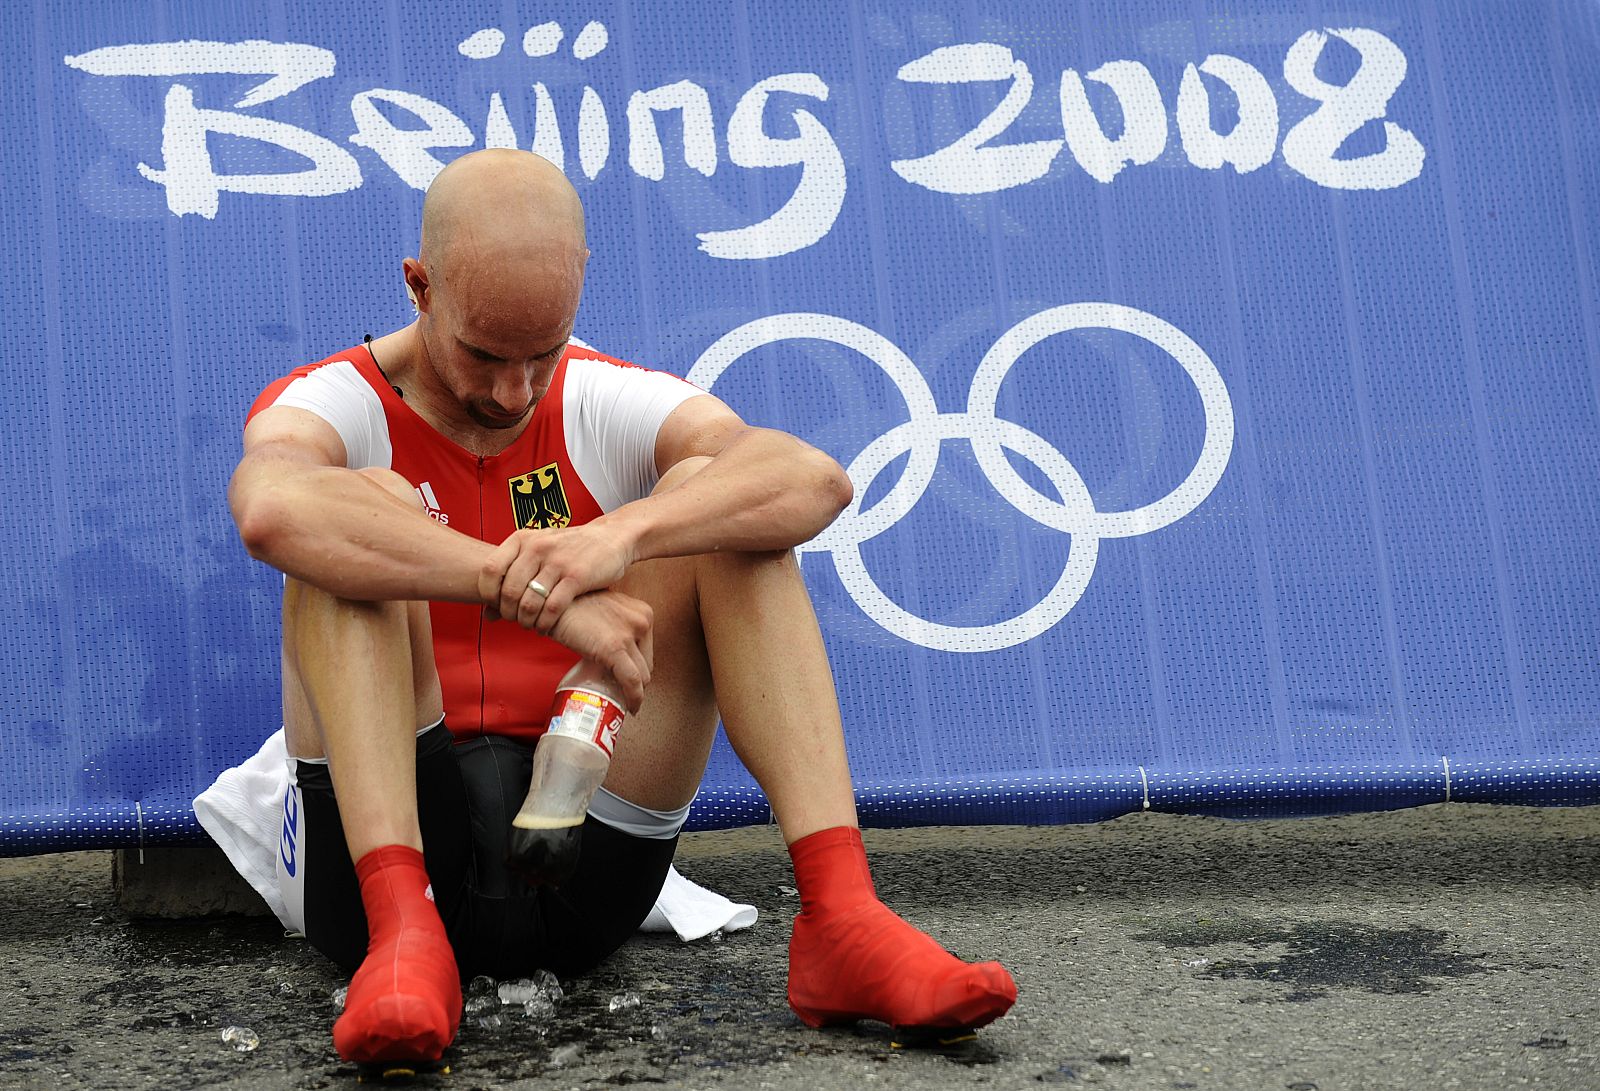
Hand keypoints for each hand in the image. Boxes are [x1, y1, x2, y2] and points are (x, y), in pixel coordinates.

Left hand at [478, 521, 635, 633]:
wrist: (612, 537)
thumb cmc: (571, 548)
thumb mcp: (539, 552)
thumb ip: (513, 578)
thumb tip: (487, 614)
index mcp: (523, 539)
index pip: (490, 569)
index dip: (487, 593)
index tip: (496, 604)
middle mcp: (537, 548)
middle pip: (508, 591)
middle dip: (509, 613)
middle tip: (516, 620)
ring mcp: (557, 562)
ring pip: (529, 603)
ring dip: (527, 621)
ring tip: (531, 624)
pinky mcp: (577, 577)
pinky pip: (552, 608)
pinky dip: (545, 623)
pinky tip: (546, 626)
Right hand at [543, 590, 654, 710]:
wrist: (553, 603)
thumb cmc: (575, 607)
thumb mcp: (607, 611)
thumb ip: (618, 626)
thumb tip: (617, 648)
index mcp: (643, 612)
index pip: (647, 650)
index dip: (639, 668)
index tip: (630, 680)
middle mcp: (642, 621)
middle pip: (646, 664)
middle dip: (637, 682)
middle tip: (622, 693)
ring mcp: (629, 634)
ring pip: (642, 676)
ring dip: (635, 693)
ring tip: (623, 702)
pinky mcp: (615, 649)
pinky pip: (632, 682)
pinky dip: (633, 698)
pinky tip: (630, 707)